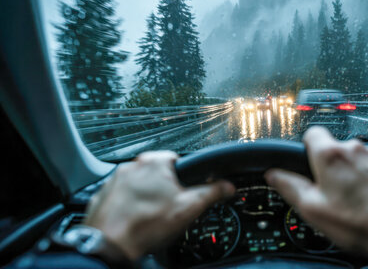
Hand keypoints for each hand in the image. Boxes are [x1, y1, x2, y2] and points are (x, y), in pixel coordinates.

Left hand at [84, 151, 234, 260]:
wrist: (110, 245)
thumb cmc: (145, 225)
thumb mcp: (188, 208)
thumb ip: (211, 193)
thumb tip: (226, 187)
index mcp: (154, 162)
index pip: (177, 160)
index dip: (184, 178)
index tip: (183, 192)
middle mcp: (131, 166)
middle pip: (157, 174)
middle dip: (165, 189)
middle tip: (168, 208)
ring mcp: (113, 180)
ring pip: (138, 186)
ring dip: (145, 197)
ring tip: (150, 217)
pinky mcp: (102, 195)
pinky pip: (121, 197)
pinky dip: (128, 206)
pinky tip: (135, 220)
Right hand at [265, 127, 367, 267]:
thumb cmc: (361, 224)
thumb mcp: (313, 210)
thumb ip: (290, 187)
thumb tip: (275, 175)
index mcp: (331, 155)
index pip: (312, 133)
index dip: (307, 148)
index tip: (308, 162)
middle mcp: (355, 149)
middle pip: (334, 148)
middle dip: (331, 166)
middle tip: (331, 192)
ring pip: (356, 158)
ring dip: (353, 172)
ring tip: (355, 200)